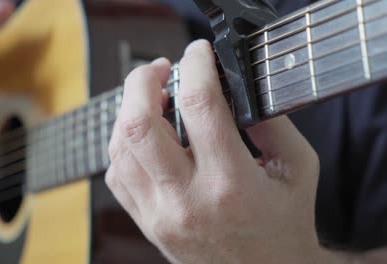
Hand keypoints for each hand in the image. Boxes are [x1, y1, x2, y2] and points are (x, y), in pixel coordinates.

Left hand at [106, 40, 325, 262]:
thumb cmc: (284, 225)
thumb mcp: (297, 169)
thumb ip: (271, 122)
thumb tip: (235, 87)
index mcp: (232, 183)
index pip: (200, 106)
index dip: (195, 67)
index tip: (197, 53)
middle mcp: (187, 200)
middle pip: (140, 124)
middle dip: (142, 82)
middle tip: (158, 70)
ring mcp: (160, 215)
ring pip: (120, 147)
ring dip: (129, 112)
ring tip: (150, 100)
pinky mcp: (147, 223)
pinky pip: (116, 175)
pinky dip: (124, 146)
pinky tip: (145, 139)